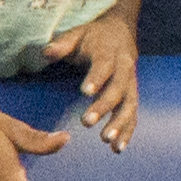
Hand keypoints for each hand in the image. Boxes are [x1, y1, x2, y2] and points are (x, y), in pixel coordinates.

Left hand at [45, 12, 141, 148]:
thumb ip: (62, 44)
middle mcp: (124, 69)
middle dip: (104, 107)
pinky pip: (133, 115)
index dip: (96, 78)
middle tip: (86, 123)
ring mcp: (131, 84)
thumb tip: (46, 52)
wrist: (120, 32)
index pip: (104, 65)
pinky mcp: (132, 96)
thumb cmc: (92, 37)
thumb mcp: (76, 34)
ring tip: (107, 142)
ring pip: (130, 105)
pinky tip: (117, 148)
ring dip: (120, 124)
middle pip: (118, 89)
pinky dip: (128, 132)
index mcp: (109, 53)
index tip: (85, 91)